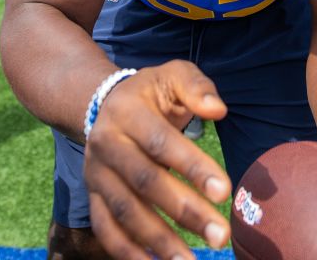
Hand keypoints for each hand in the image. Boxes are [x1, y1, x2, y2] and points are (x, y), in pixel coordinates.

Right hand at [84, 60, 230, 259]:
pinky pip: (105, 229)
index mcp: (128, 112)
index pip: (161, 143)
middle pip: (145, 182)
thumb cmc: (152, 94)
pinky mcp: (93, 196)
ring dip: (158, 240)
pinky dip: (126, 252)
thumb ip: (196, 87)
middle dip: (185, 211)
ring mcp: (96, 173)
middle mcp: (106, 143)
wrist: (104, 104)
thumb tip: (218, 110)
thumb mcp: (173, 75)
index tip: (224, 192)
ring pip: (124, 211)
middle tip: (220, 236)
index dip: (192, 167)